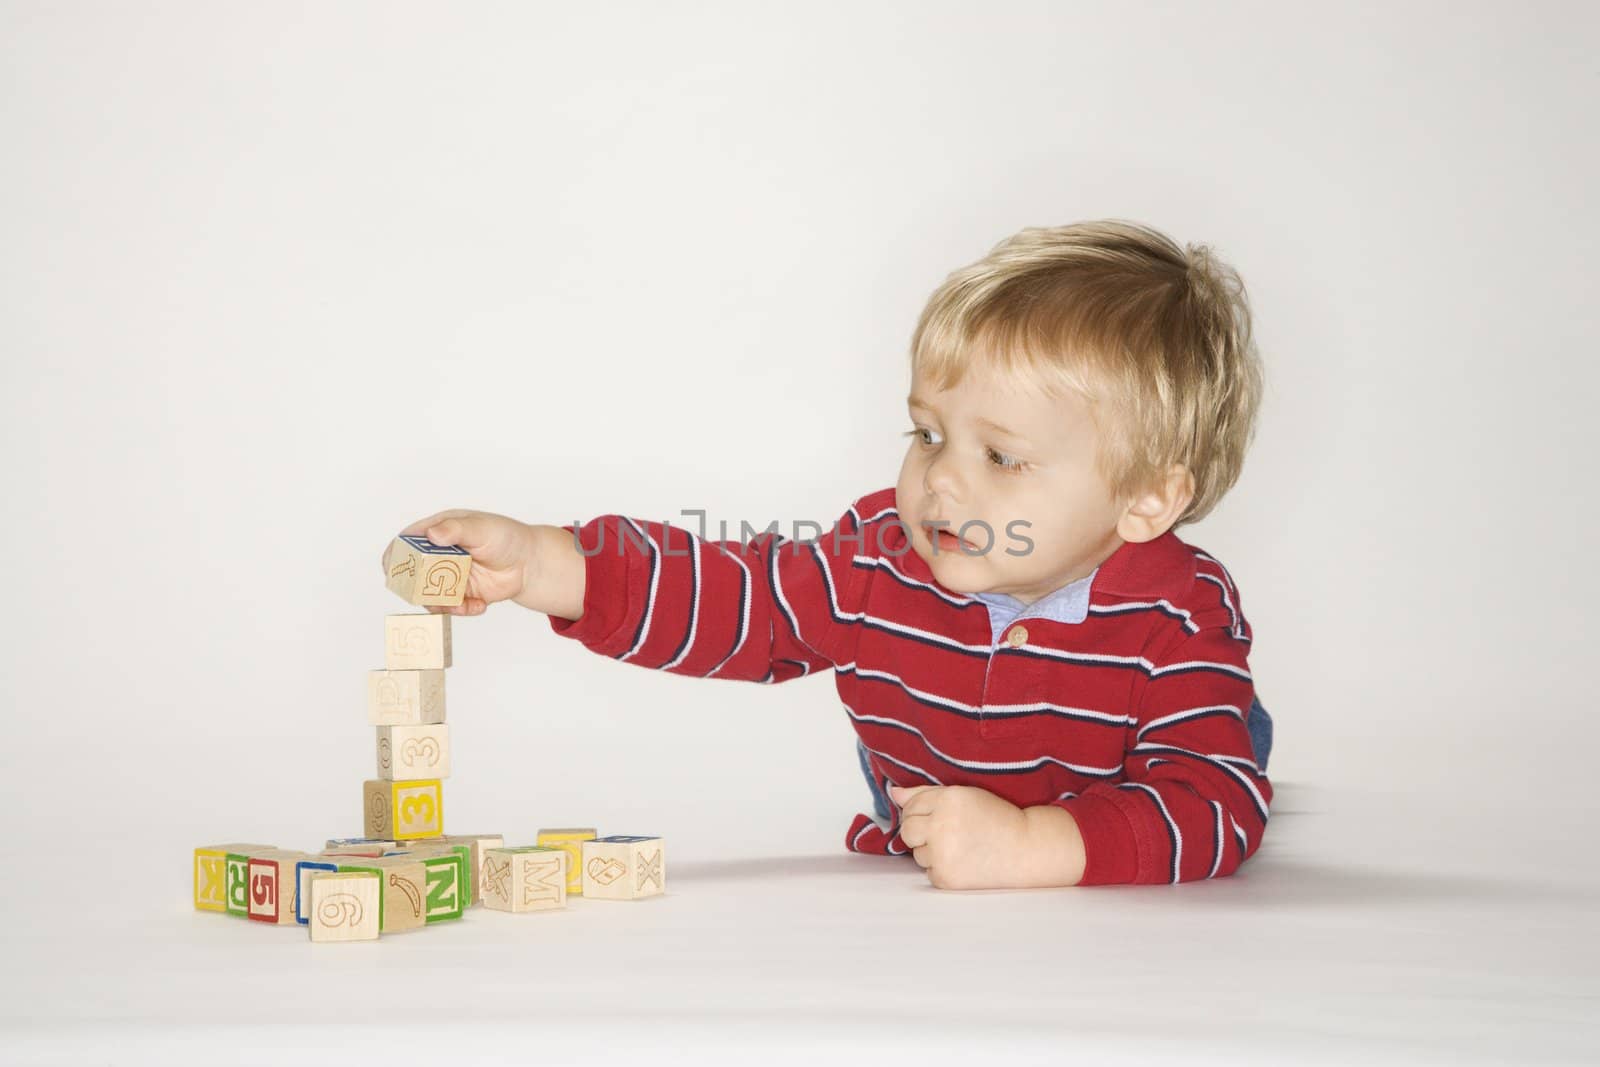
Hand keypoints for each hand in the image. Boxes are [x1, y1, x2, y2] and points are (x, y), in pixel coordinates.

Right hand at [383, 509, 538, 616]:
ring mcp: (447, 577)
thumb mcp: (481, 528)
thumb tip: (431, 534)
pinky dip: (462, 611)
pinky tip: (480, 605)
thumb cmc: (504, 536)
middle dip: (416, 588)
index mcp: (438, 532)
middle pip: (412, 574)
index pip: (407, 542)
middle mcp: (438, 556)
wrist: (528, 562)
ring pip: (428, 595)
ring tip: (460, 604)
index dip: (395, 554)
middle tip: (429, 593)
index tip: (391, 568)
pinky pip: (450, 608)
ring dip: (440, 604)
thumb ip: (456, 530)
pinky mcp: (460, 595)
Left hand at [888, 783, 1032, 889]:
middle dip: (920, 832)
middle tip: (946, 833)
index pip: (911, 806)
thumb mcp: (964, 796)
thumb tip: (893, 793)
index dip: (920, 812)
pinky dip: (941, 869)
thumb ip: (926, 793)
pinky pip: (928, 872)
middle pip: (907, 830)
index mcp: (947, 800)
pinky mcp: (945, 877)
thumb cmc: (995, 819)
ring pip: (917, 853)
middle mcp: (941, 825)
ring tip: (961, 847)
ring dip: (932, 851)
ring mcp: (942, 853)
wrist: (1025, 849)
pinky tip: (964, 862)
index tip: (937, 817)